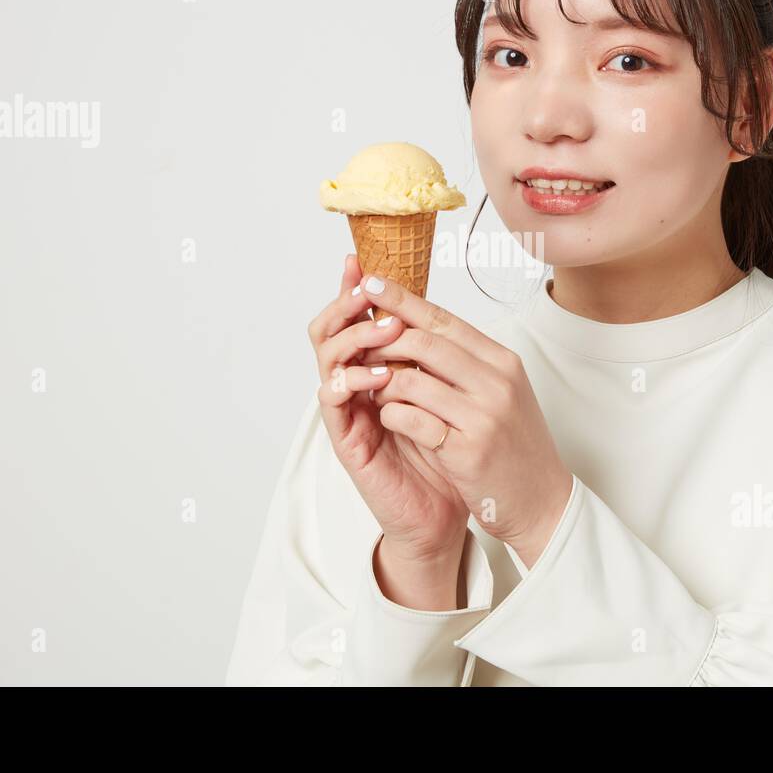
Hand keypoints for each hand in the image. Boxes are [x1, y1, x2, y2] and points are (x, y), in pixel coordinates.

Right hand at [308, 255, 470, 566]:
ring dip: (354, 337)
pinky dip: (352, 381)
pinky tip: (379, 376)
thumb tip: (433, 308)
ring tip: (386, 331)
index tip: (358, 260)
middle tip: (369, 292)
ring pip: (326, 358)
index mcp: (375, 366)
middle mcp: (355, 384)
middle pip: (327, 329)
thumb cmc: (446, 452)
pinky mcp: (347, 440)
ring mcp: (348, 411)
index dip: (352, 288)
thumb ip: (432, 354)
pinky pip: (333, 401)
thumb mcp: (446, 391)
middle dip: (345, 305)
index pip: (354, 317)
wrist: (444, 511)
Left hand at [356, 273, 574, 568]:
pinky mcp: (466, 450)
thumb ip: (467, 364)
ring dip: (382, 382)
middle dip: (383, 339)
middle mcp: (496, 382)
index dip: (404, 300)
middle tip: (359, 342)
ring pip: (412, 379)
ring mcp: (483, 416)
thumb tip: (420, 329)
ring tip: (372, 387)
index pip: (445, 320)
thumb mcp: (501, 393)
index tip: (372, 282)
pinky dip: (391, 414)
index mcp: (503, 362)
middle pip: (425, 342)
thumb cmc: (515, 445)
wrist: (542, 500)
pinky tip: (388, 418)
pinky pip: (412, 420)